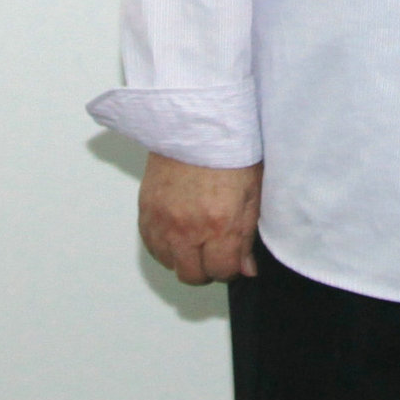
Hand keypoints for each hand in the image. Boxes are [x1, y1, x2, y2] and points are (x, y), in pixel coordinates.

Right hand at [139, 154, 262, 282]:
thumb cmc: (228, 151)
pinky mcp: (146, 211)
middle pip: (193, 275)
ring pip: (170, 264)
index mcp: (219, 224)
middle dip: (207, 269)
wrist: (197, 124)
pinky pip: (152, 246)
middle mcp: (188, 229)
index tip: (232, 258)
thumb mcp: (252, 192)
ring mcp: (163, 221)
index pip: (221, 271)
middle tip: (214, 252)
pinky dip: (164, 246)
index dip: (230, 267)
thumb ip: (247, 235)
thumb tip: (246, 268)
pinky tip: (177, 232)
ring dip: (184, 258)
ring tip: (195, 239)